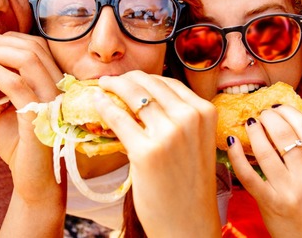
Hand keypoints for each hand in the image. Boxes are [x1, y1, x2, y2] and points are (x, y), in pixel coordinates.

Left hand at [0, 32, 65, 234]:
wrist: (35, 181)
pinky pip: (17, 85)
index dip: (9, 39)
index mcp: (56, 82)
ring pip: (28, 59)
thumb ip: (1, 87)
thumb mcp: (9, 108)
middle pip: (32, 46)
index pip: (38, 45)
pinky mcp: (39, 118)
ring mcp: (52, 101)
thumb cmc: (22, 146)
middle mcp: (60, 87)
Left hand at [95, 72, 220, 237]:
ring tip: (101, 86)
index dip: (144, 78)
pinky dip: (104, 106)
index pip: (169, 83)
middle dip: (126, 78)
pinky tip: (96, 102)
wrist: (188, 223)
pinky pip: (118, 118)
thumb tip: (144, 94)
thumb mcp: (195, 141)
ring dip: (112, 86)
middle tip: (110, 80)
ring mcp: (169, 134)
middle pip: (149, 84)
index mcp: (205, 112)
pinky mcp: (146, 151)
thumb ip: (179, 117)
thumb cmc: (188, 184)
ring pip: (133, 95)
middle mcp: (189, 118)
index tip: (129, 78)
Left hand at [227, 106, 301, 237]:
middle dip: (267, 118)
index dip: (288, 112)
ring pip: (265, 151)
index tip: (277, 107)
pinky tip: (232, 143)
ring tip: (249, 125)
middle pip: (284, 134)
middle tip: (259, 115)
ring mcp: (290, 190)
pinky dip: (237, 155)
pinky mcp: (271, 203)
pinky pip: (249, 174)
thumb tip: (287, 124)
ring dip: (253, 132)